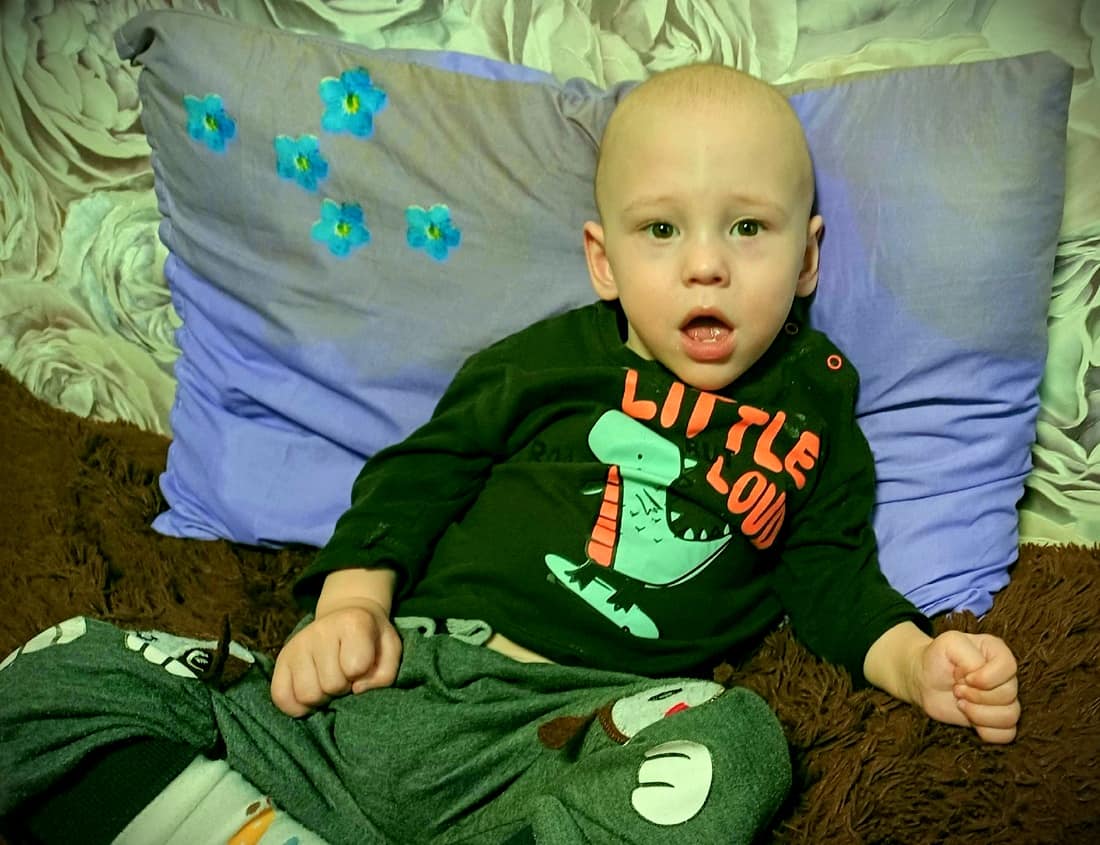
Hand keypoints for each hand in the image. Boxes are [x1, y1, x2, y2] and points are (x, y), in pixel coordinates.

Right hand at [270, 599, 401, 717]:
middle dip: (342, 688)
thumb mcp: (391, 651)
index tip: (364, 666)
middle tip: (346, 676)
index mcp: (352, 623)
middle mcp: (320, 630)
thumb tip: (356, 690)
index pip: (355, 667)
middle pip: (331, 685)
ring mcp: (297, 644)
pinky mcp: (281, 659)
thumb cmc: (372, 639)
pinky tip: (312, 692)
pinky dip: (297, 705)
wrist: (346, 616)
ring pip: (306, 695)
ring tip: (329, 682)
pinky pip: (281, 697)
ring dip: (322, 697)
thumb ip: (385, 674)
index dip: (363, 674)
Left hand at [915, 630, 1019, 743]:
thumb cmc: (937, 658)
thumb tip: (981, 679)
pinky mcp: (997, 719)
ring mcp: (1003, 699)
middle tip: (957, 689)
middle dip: (977, 696)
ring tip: (961, 703)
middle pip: (1009, 694)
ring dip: (980, 714)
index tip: (964, 677)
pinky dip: (986, 731)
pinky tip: (969, 718)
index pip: (1008, 667)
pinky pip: (1007, 734)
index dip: (986, 677)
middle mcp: (1005, 676)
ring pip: (1010, 716)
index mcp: (997, 652)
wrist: (924, 679)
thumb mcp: (949, 644)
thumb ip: (969, 656)